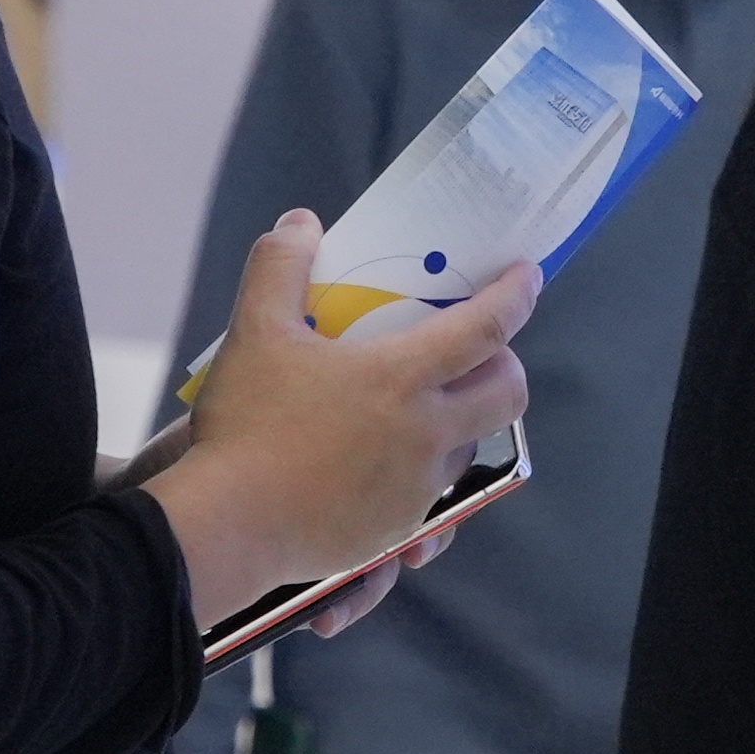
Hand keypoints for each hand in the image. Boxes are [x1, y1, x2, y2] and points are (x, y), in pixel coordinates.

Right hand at [150, 212, 532, 624]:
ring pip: (470, 446)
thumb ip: (280, 267)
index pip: (486, 329)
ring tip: (419, 405)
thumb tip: (301, 223)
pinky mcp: (398, 530)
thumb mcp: (255, 330)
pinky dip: (424, 475)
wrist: (227, 527)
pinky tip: (388, 467)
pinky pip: (435, 500)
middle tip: (477, 351)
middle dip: (506, 366)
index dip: (516, 296)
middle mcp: (426, 434)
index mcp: (401, 378)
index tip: (526, 275)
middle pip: (507, 395)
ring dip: (462, 419)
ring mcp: (417, 488)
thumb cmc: (245, 425)